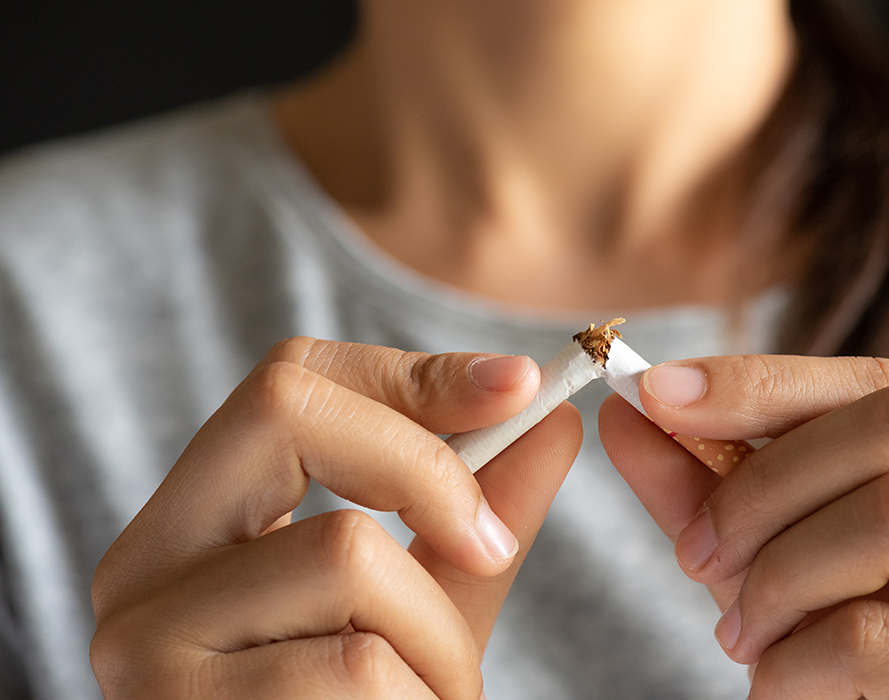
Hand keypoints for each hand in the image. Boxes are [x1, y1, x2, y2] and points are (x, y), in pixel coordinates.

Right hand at [91, 338, 581, 698]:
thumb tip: (552, 419)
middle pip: (292, 416)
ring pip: (351, 558)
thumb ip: (476, 514)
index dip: (414, 373)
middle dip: (428, 473)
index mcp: (195, 523)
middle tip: (491, 549)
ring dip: (437, 642)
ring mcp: (148, 648)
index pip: (290, 382)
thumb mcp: (421, 604)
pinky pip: (359, 669)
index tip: (522, 388)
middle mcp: (142, 570)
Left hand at [599, 356, 888, 698]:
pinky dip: (796, 661)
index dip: (767, 382)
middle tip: (698, 554)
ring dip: (780, 576)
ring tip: (746, 638)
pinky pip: (880, 635)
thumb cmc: (860, 676)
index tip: (658, 392)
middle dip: (768, 480)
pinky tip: (783, 690)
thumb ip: (717, 490)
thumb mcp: (787, 564)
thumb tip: (625, 412)